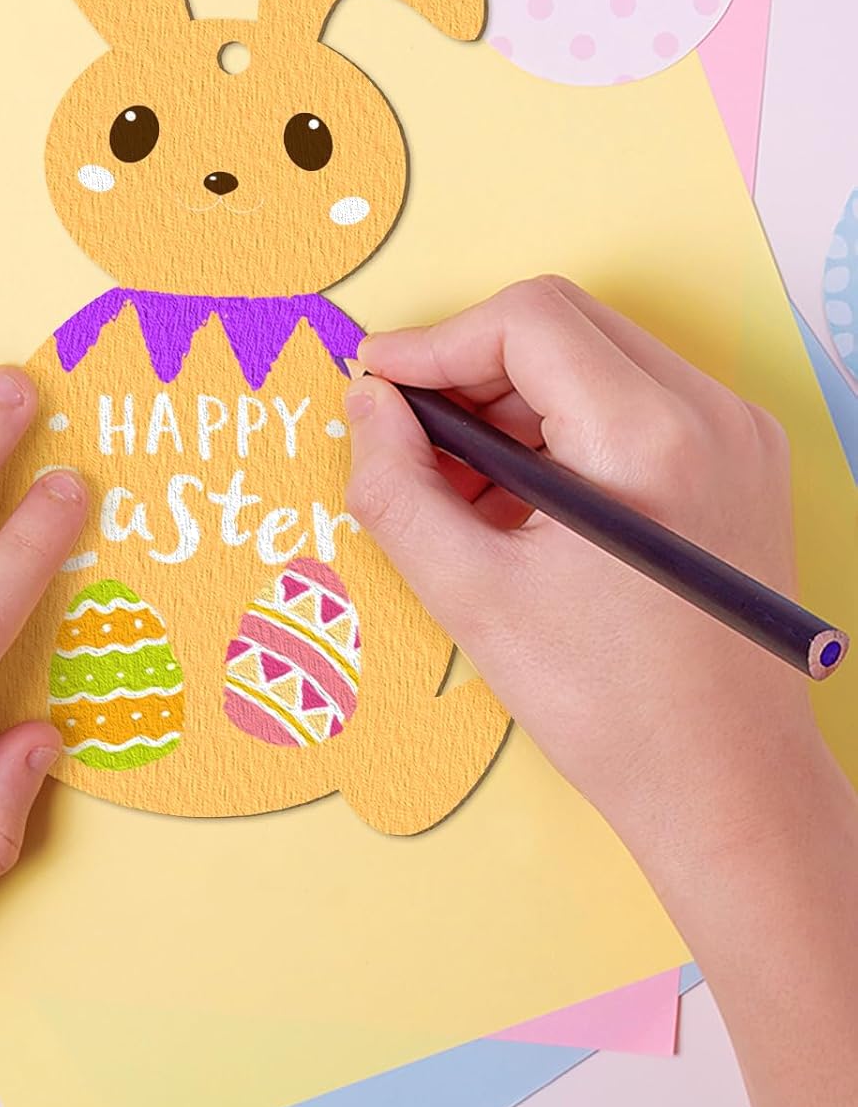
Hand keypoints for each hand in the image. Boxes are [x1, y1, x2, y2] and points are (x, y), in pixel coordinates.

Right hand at [343, 277, 857, 1106]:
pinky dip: (559, 428)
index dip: (435, 342)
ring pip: (594, 358)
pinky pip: (631, 402)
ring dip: (510, 401)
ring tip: (457, 484)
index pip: (527, 320)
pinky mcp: (739, 464)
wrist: (729, 787)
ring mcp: (736, 436)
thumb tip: (367, 405)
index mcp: (648, 438)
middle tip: (409, 436)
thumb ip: (397, 486)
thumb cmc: (608, 706)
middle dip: (469, 368)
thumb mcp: (473, 596)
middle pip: (562, 326)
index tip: (377, 387)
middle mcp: (710, 415)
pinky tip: (515, 498)